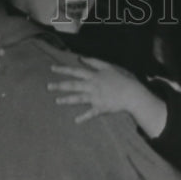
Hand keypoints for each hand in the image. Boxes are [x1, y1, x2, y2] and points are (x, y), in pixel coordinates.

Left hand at [48, 56, 166, 134]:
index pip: (75, 71)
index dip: (63, 69)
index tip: (52, 68)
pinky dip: (83, 117)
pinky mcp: (101, 108)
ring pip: (78, 98)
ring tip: (57, 101)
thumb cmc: (121, 79)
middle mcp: (92, 86)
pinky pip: (90, 113)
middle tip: (48, 87)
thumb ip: (94, 62)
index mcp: (94, 76)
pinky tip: (76, 121)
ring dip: (67, 100)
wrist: (132, 93)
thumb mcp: (108, 67)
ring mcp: (96, 98)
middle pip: (73, 85)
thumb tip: (81, 58)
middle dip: (60, 86)